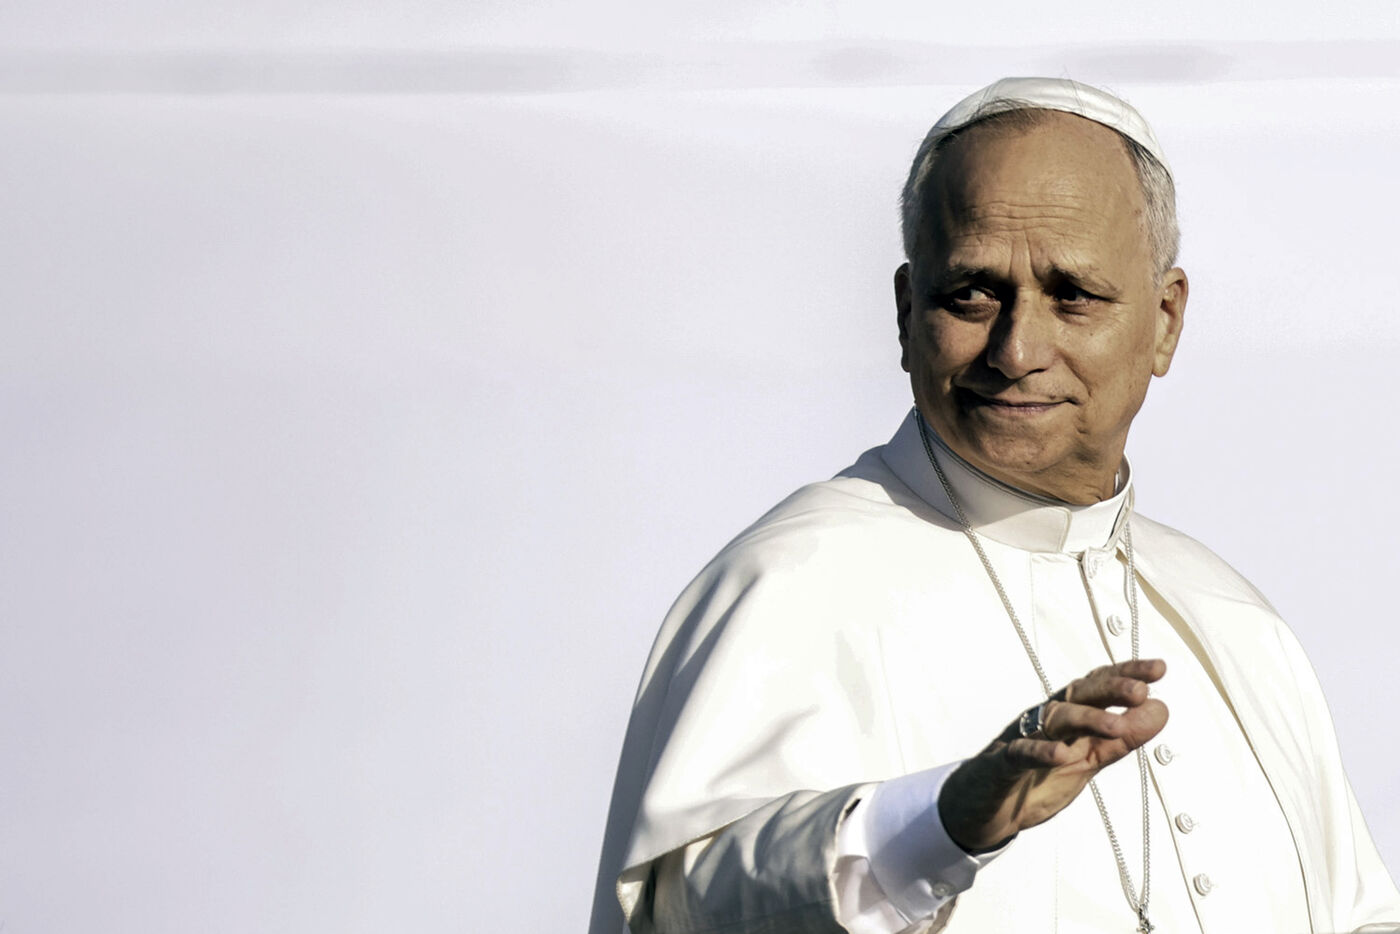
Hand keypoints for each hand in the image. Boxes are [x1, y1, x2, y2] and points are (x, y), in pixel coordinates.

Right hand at [937, 659, 1168, 852]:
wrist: (987, 810)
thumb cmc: (1036, 778)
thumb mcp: (1088, 760)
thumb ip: (1121, 738)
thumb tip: (1160, 710)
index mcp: (1067, 717)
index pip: (1098, 687)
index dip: (1126, 675)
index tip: (1158, 669)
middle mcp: (1045, 720)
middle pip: (1079, 695)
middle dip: (1110, 689)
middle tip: (1140, 691)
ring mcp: (1022, 738)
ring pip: (1054, 719)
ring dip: (1086, 720)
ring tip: (1116, 726)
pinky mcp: (1002, 764)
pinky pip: (1020, 753)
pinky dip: (1040, 752)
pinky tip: (1061, 754)